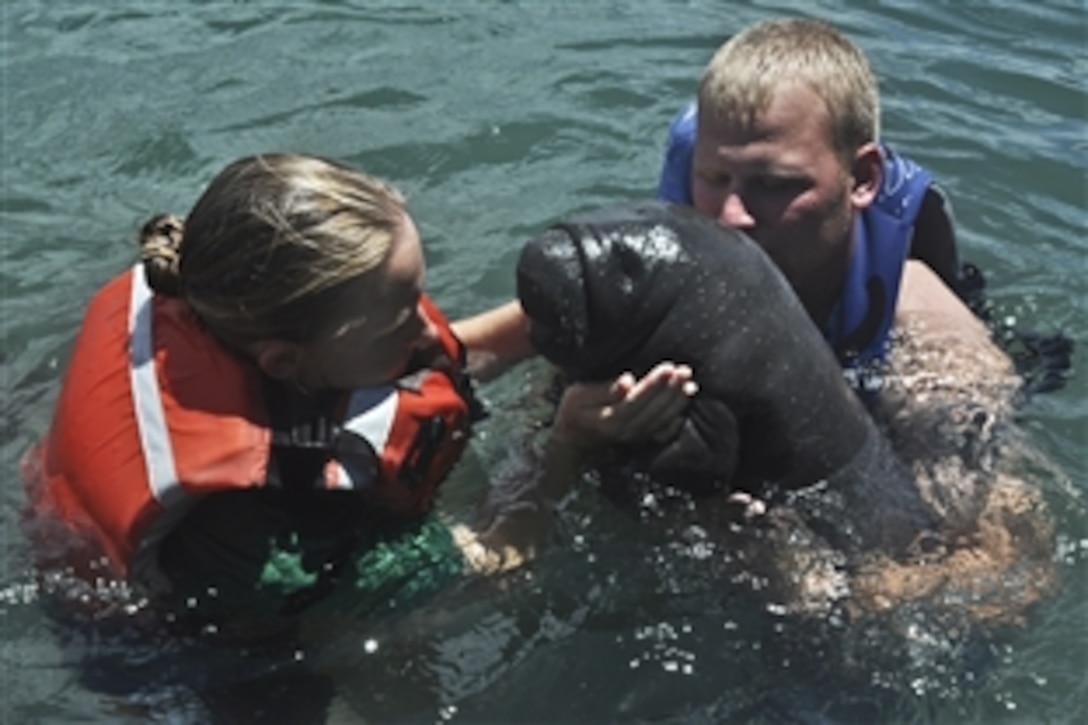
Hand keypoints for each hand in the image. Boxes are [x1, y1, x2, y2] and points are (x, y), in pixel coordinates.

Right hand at [552, 362, 698, 448]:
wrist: (571, 442)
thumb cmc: (573, 412)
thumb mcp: (577, 396)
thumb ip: (603, 390)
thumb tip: (627, 380)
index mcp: (609, 418)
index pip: (637, 399)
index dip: (654, 384)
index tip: (668, 368)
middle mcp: (625, 431)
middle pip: (654, 410)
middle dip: (671, 390)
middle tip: (685, 371)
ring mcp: (634, 437)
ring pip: (661, 420)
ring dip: (677, 402)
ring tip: (689, 383)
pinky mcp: (640, 439)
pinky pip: (662, 433)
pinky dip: (674, 423)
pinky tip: (683, 411)